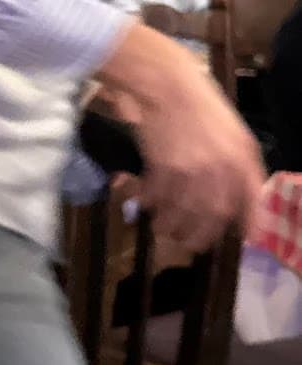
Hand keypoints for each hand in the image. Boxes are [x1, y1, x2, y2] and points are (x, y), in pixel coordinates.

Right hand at [101, 26, 264, 253]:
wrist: (169, 88)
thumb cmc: (201, 108)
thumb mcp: (233, 133)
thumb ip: (238, 165)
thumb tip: (238, 199)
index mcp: (243, 157)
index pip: (252, 199)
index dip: (250, 222)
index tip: (247, 238)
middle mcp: (221, 168)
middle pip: (213, 217)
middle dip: (198, 236)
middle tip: (188, 243)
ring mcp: (192, 171)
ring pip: (181, 215)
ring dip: (168, 226)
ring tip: (161, 228)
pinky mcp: (163, 170)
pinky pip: (156, 200)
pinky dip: (149, 205)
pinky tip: (146, 203)